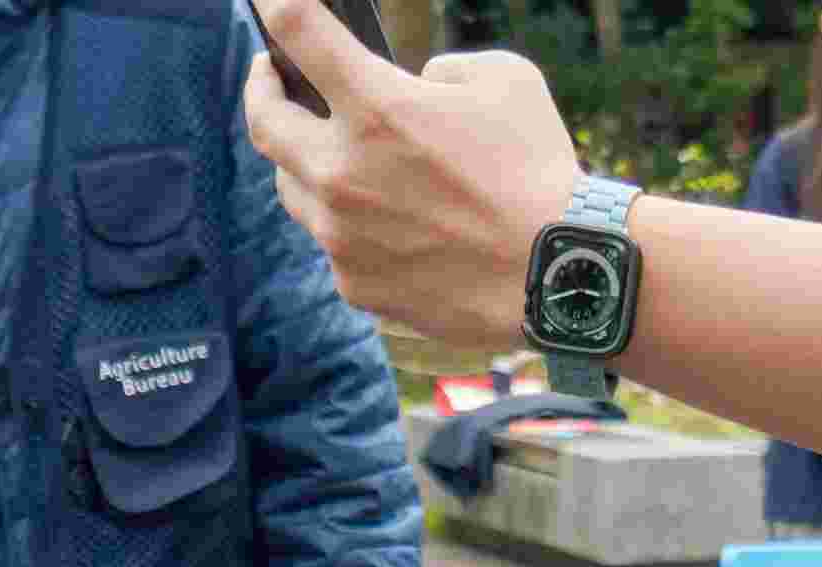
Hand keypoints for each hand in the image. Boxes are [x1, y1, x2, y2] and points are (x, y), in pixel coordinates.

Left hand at [245, 0, 582, 354]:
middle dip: (263, 89)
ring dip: (305, 163)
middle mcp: (343, 170)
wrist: (559, 276)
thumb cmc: (540, 172)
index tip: (272, 3)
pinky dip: (350, 226)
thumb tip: (417, 85)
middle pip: (262, 120)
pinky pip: (333, 244)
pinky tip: (389, 225)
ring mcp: (342, 234)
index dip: (278, 7)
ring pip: (292, 188)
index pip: (297, 31)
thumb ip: (442, 70)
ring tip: (337, 158)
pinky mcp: (355, 283)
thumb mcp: (504, 81)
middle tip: (270, 78)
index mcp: (376, 106)